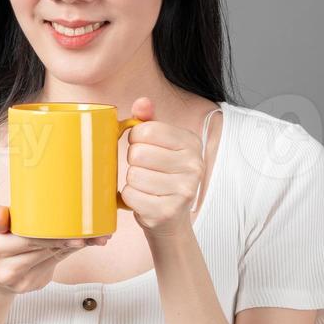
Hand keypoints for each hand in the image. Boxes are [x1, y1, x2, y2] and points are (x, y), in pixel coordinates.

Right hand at [0, 205, 110, 294]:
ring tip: (97, 235)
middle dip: (71, 239)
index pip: (28, 239)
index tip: (74, 229)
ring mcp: (22, 280)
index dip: (53, 235)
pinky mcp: (34, 284)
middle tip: (95, 230)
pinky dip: (70, 252)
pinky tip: (84, 243)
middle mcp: (8, 269)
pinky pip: (56, 263)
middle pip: (45, 249)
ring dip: (77, 246)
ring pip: (54, 257)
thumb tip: (2, 216)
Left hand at [118, 96, 203, 237]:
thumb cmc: (162, 177)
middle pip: (137, 153)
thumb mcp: (160, 145)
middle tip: (144, 170)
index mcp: (191, 142)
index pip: (146, 130)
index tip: (142, 147)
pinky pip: (131, 195)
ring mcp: (183, 190)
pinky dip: (130, 198)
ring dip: (132, 182)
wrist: (171, 220)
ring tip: (145, 186)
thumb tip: (142, 102)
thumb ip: (150, 121)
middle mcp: (193, 165)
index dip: (135, 138)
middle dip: (133, 162)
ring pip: (133, 175)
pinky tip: (143, 200)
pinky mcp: (167, 211)